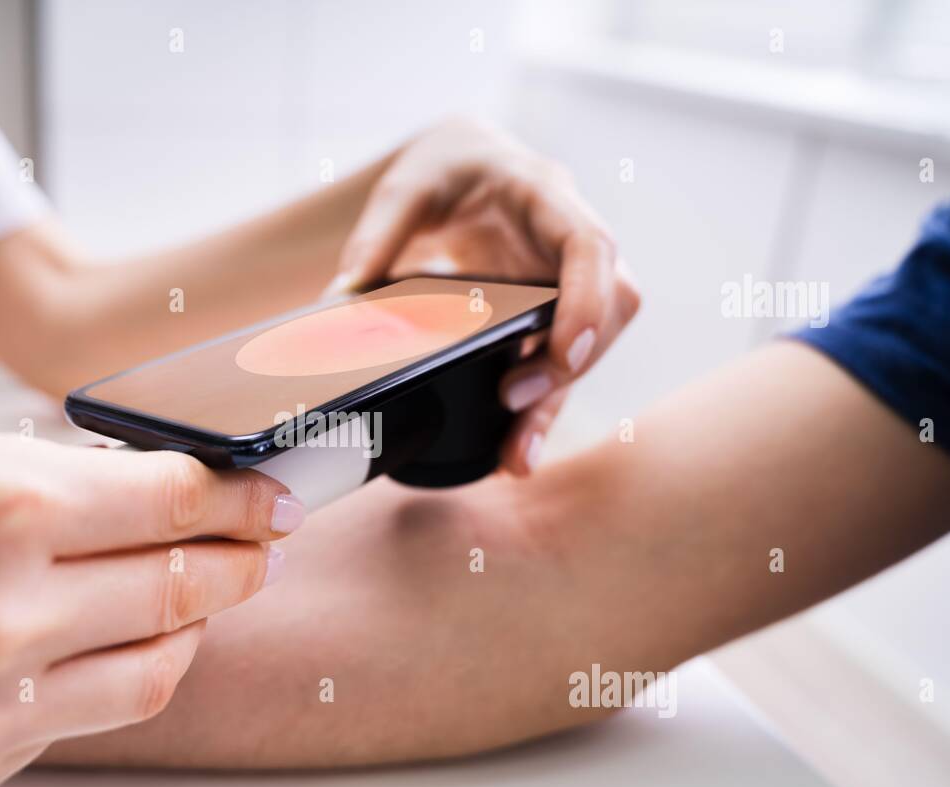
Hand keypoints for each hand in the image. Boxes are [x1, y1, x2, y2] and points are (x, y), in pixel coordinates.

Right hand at [0, 423, 299, 786]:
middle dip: (239, 557)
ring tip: (191, 598)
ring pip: (154, 670)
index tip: (268, 493)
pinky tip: (92, 649)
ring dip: (188, 627)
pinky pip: (74, 725)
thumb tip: (137, 491)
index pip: (174, 499)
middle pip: (184, 584)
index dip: (238, 493)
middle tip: (259, 542)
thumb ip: (36, 480)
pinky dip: (100, 680)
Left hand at [330, 117, 640, 473]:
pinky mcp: (549, 320)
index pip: (590, 247)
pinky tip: (513, 450)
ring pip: (587, 349)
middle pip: (609, 307)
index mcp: (546, 197)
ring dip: (554, 403)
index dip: (589, 301)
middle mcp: (568, 245)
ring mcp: (566, 286)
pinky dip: (536, 409)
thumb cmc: (448, 168)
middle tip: (513, 401)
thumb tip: (340, 301)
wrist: (465, 167)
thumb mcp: (407, 185)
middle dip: (569, 362)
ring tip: (517, 456)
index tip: (568, 351)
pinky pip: (554, 367)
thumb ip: (376, 237)